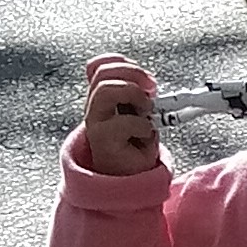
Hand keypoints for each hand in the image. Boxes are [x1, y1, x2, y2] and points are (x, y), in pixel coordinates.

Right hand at [81, 55, 159, 175]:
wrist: (130, 183)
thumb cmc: (136, 149)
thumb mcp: (141, 115)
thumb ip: (140, 97)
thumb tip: (150, 83)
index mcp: (103, 98)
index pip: (99, 66)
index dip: (122, 63)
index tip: (145, 78)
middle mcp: (95, 108)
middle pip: (102, 72)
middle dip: (133, 74)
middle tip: (152, 90)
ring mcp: (95, 124)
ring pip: (106, 90)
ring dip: (134, 95)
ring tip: (145, 112)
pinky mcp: (101, 141)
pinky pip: (124, 122)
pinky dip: (143, 127)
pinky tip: (144, 139)